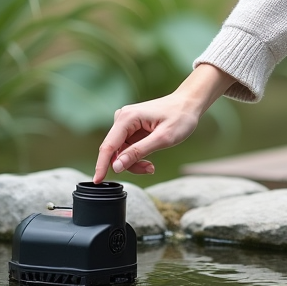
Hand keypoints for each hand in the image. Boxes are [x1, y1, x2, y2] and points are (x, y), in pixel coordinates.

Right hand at [93, 64, 234, 181]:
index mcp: (127, 118)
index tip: (97, 181)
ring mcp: (126, 123)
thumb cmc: (180, 117)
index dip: (101, 165)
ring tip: (151, 166)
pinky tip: (149, 159)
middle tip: (149, 169)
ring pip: (121, 152)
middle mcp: (122, 118)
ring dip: (134, 162)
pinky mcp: (131, 128)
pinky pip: (127, 148)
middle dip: (128, 165)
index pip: (108, 146)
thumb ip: (138, 152)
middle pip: (115, 151)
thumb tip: (116, 166)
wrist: (189, 104)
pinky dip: (137, 157)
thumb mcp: (162, 138)